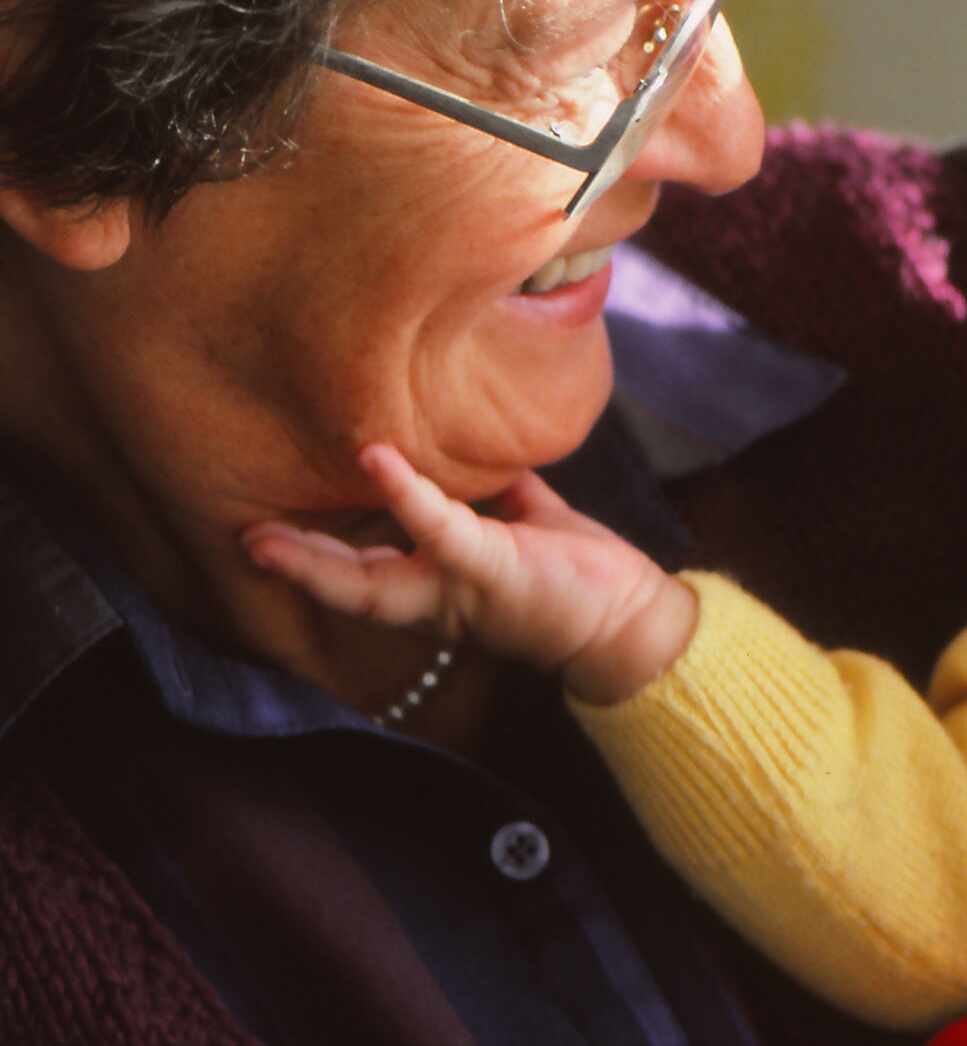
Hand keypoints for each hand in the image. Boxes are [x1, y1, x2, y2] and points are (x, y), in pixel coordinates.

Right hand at [242, 443, 696, 705]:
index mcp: (437, 586)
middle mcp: (435, 600)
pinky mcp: (491, 570)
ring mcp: (458, 590)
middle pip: (349, 589)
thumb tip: (470, 450)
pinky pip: (440, 531)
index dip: (314, 555)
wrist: (629, 616)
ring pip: (371, 583)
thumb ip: (489, 493)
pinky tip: (377, 460)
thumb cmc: (576, 571)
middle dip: (292, 568)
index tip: (263, 534)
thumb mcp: (522, 522)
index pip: (363, 572)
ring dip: (316, 560)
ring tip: (263, 535)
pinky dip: (408, 496)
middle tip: (237, 539)